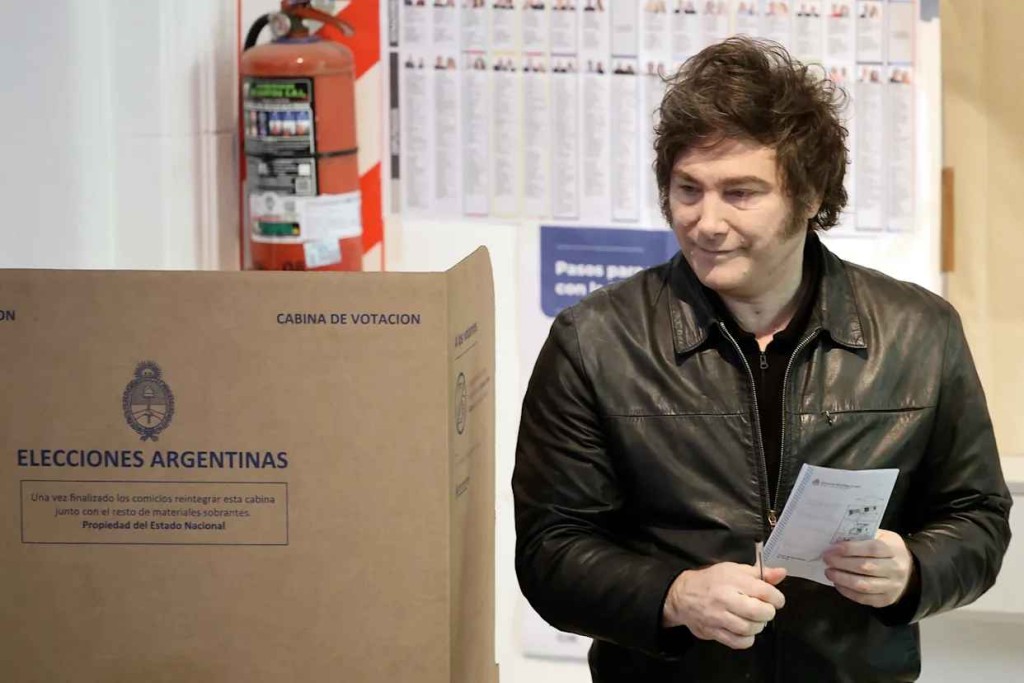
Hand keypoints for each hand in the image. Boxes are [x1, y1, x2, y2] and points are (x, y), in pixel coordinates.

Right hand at [662, 562, 786, 649]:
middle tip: (765, 610)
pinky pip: (738, 642)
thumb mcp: (735, 570)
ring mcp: (718, 617)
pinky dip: (747, 639)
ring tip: (755, 620)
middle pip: (758, 612)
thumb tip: (781, 573)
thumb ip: (760, 573)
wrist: (683, 595)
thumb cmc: (713, 580)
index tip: (776, 600)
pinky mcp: (713, 632)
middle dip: (768, 613)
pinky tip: (745, 631)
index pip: (764, 591)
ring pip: (749, 629)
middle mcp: (725, 598)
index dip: (777, 598)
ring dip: (758, 626)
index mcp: (733, 580)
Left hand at [822, 530, 912, 607]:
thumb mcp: (882, 537)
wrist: (909, 571)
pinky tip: (837, 583)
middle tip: (826, 559)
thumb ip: (863, 537)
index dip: (850, 549)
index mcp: (894, 549)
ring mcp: (892, 586)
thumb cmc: (888, 550)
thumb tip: (837, 540)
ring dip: (842, 579)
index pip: (872, 548)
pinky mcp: (886, 600)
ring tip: (829, 572)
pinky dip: (847, 592)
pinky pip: (864, 598)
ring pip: (864, 585)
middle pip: (866, 567)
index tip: (832, 548)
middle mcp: (896, 569)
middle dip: (842, 563)